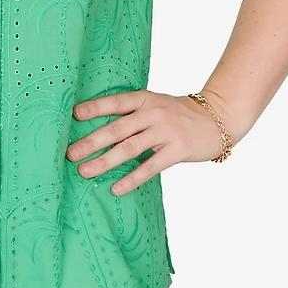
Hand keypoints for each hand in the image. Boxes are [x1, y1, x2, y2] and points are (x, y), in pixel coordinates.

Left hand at [66, 89, 231, 195]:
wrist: (217, 118)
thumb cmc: (178, 114)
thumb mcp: (155, 104)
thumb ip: (132, 114)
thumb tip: (98, 130)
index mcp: (145, 99)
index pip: (116, 102)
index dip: (96, 108)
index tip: (74, 115)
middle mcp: (153, 113)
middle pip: (117, 128)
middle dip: (92, 141)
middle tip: (70, 153)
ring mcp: (166, 131)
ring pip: (130, 148)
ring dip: (105, 161)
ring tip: (85, 171)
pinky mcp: (177, 150)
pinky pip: (151, 166)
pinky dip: (132, 178)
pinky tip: (116, 188)